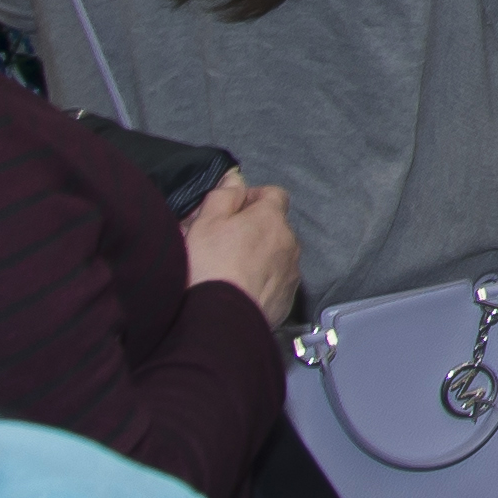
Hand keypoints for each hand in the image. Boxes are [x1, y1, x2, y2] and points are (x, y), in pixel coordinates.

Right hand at [183, 176, 302, 323]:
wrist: (220, 319)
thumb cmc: (210, 268)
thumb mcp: (206, 222)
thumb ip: (224, 195)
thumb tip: (236, 177)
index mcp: (271, 218)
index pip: (273, 194)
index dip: (251, 198)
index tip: (231, 209)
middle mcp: (289, 243)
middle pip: (274, 226)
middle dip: (252, 229)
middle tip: (221, 241)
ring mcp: (291, 272)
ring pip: (276, 254)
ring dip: (257, 255)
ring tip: (227, 269)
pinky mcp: (287, 299)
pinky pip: (275, 282)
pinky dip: (261, 281)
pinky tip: (238, 289)